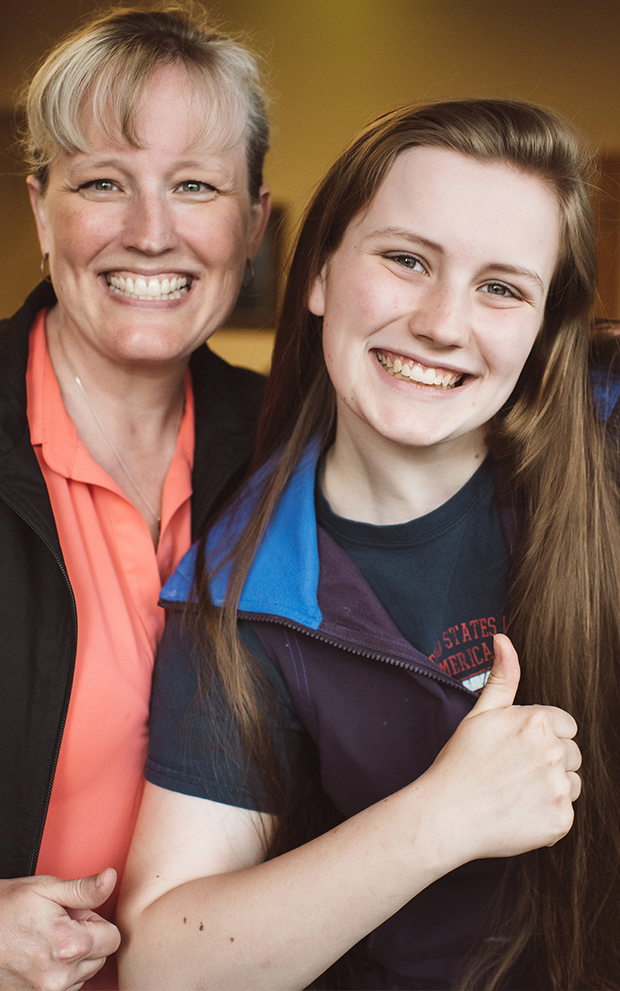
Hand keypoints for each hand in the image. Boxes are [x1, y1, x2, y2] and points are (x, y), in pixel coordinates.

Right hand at [0, 868, 119, 990]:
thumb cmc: (3, 908)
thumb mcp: (45, 889)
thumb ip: (84, 889)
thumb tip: (111, 879)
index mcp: (68, 944)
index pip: (113, 938)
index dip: (95, 921)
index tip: (75, 915)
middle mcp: (59, 976)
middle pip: (99, 958)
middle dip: (86, 939)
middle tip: (57, 925)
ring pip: (82, 975)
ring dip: (72, 959)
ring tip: (44, 941)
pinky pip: (63, 989)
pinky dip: (57, 974)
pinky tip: (38, 958)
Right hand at [419, 634, 580, 866]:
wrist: (447, 814)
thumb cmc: (460, 762)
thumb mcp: (480, 713)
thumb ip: (502, 676)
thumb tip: (502, 639)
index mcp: (537, 721)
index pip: (566, 726)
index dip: (543, 737)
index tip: (517, 749)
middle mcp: (553, 752)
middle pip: (571, 754)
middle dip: (548, 761)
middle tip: (512, 772)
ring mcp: (558, 788)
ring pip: (572, 783)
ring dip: (551, 788)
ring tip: (515, 792)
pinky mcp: (560, 819)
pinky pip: (565, 812)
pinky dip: (547, 815)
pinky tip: (519, 812)